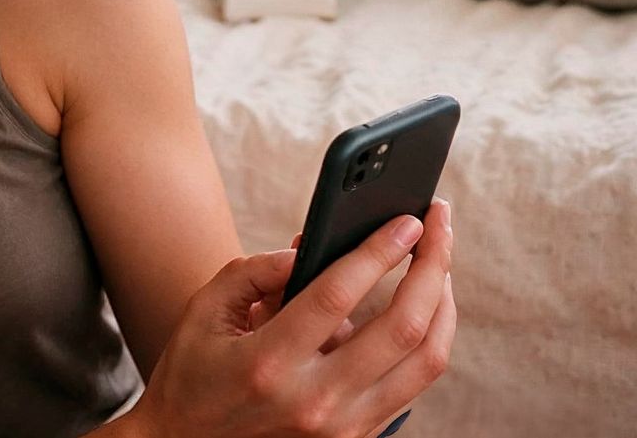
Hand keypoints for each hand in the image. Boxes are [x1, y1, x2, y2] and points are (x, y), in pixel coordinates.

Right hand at [127, 198, 454, 437]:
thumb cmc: (193, 374)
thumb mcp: (205, 310)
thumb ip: (254, 271)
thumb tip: (309, 248)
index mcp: (269, 363)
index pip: (339, 295)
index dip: (378, 251)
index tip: (408, 219)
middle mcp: (314, 401)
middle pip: (403, 329)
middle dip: (432, 266)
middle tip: (439, 225)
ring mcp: (343, 428)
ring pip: (424, 362)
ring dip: (443, 305)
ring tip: (439, 264)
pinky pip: (414, 385)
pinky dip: (429, 340)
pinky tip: (424, 308)